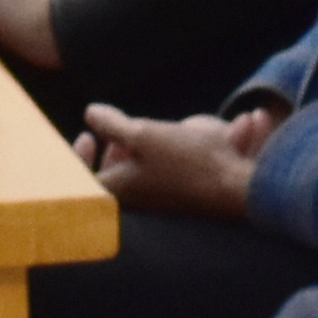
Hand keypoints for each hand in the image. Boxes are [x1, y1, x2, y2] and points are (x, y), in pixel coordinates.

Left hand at [78, 103, 268, 221]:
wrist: (240, 189)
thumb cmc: (190, 163)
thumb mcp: (145, 134)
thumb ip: (113, 125)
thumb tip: (91, 114)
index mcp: (119, 192)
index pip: (82, 181)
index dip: (77, 158)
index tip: (85, 136)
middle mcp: (136, 203)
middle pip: (111, 179)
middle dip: (110, 150)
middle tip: (110, 133)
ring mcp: (159, 203)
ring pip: (137, 175)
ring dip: (138, 148)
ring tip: (146, 129)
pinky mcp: (181, 198)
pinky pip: (163, 174)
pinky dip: (165, 153)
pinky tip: (183, 133)